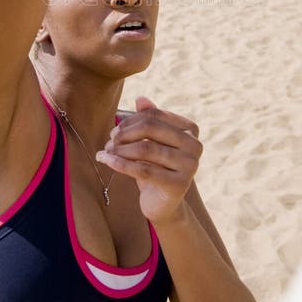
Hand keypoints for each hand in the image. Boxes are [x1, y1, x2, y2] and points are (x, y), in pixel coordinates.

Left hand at [96, 97, 202, 224]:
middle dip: (125, 133)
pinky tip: (106, 160)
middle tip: (109, 141)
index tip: (114, 131)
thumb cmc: (156, 167)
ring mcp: (190, 165)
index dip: (130, 121)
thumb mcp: (151, 142)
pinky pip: (143, 170)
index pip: (155, 115)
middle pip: (150, 128)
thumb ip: (149, 119)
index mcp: (191, 129)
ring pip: (145, 149)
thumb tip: (141, 98)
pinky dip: (120, 164)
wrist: (162, 203)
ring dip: (120, 149)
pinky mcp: (178, 184)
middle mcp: (195, 145)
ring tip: (106, 152)